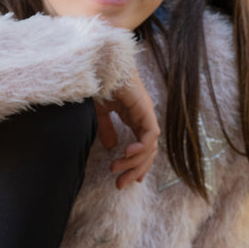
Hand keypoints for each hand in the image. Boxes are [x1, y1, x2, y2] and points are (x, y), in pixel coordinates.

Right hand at [94, 74, 159, 188]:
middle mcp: (143, 116)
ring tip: (116, 169)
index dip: (137, 166)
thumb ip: (107, 129)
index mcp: (134, 117)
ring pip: (150, 146)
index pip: (142, 147)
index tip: (125, 180)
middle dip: (135, 170)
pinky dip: (142, 147)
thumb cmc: (99, 82)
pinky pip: (151, 134)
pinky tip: (127, 153)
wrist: (98, 63)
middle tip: (120, 184)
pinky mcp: (145, 108)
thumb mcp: (100, 111)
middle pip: (148, 151)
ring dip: (134, 162)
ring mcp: (146, 112)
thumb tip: (111, 147)